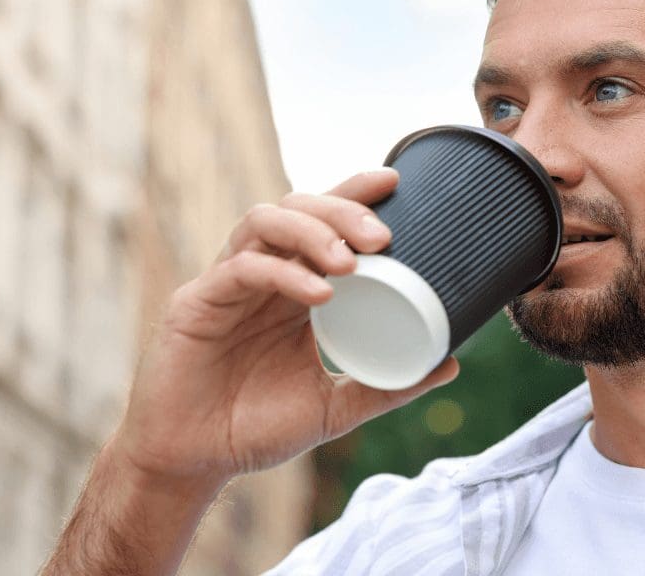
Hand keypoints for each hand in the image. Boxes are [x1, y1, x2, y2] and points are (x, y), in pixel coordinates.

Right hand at [110, 167, 459, 487]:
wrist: (192, 464)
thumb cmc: (254, 428)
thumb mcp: (334, 406)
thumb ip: (387, 386)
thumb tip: (452, 366)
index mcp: (292, 288)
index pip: (321, 223)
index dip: (353, 193)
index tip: (395, 180)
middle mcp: (260, 275)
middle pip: (296, 208)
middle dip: (341, 211)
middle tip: (383, 236)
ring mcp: (226, 284)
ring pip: (263, 222)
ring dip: (311, 231)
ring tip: (351, 260)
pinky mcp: (196, 302)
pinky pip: (239, 269)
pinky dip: (282, 272)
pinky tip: (318, 292)